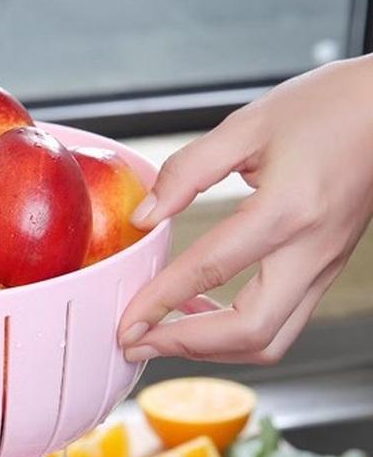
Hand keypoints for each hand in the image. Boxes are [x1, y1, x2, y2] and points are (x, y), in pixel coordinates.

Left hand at [119, 55, 372, 364]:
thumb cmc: (329, 107)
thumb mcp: (248, 125)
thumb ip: (188, 171)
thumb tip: (144, 215)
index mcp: (288, 211)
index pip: (210, 270)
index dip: (160, 302)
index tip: (126, 324)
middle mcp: (311, 251)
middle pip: (249, 332)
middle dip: (185, 347)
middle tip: (137, 343)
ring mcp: (323, 267)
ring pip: (269, 340)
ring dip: (211, 349)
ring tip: (163, 333)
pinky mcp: (324, 271)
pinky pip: (280, 323)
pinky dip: (234, 332)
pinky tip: (202, 311)